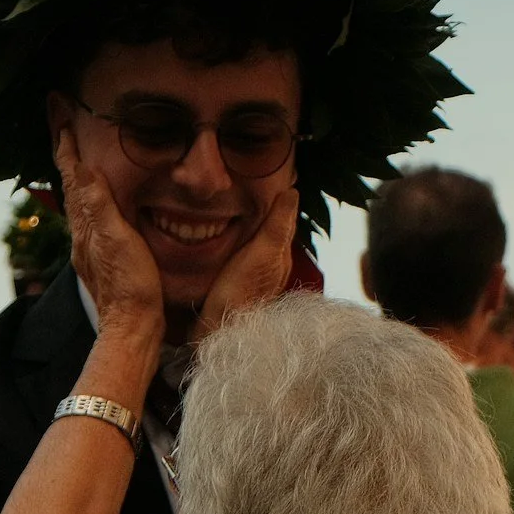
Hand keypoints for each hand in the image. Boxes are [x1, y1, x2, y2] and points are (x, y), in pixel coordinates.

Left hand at [57, 129, 162, 336]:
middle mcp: (82, 230)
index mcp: (86, 221)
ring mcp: (90, 244)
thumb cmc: (130, 285)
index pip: (71, 171)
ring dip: (77, 169)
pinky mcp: (101, 256)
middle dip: (66, 148)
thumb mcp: (118, 240)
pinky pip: (91, 213)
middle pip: (70, 180)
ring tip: (77, 148)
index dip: (65, 139)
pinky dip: (91, 193)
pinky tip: (98, 197)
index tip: (58, 107)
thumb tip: (80, 165)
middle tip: (60, 118)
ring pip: (79, 196)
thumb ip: (100, 204)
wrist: (132, 328)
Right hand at [198, 185, 299, 336]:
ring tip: (246, 211)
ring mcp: (258, 280)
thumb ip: (277, 225)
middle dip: (270, 215)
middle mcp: (274, 269)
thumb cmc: (241, 292)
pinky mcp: (241, 289)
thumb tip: (292, 192)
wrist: (221, 332)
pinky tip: (232, 244)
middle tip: (262, 190)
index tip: (278, 181)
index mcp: (281, 257)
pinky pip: (247, 260)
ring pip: (262, 247)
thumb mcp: (262, 253)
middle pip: (275, 235)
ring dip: (256, 230)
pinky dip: (244, 246)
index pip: (286, 222)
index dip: (282, 202)